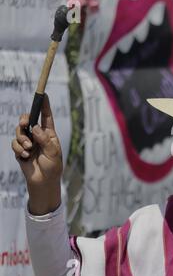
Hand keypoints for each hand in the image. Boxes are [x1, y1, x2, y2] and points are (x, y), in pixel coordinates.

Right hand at [11, 94, 62, 214]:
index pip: (46, 117)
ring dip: (22, 139)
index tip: (43, 94)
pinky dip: (18, 149)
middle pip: (27, 121)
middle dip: (23, 120)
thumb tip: (35, 127)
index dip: (44, 105)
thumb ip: (44, 139)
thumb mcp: (53, 152)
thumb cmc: (53, 167)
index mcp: (49, 134)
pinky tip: (25, 156)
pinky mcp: (20, 151)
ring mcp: (28, 143)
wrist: (44, 181)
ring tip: (28, 149)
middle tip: (24, 124)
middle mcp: (38, 136)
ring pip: (19, 132)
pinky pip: (14, 145)